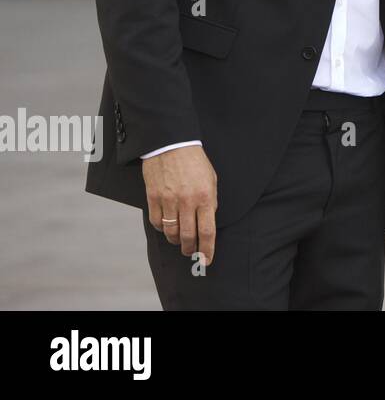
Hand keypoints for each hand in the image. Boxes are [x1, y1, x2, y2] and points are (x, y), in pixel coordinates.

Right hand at [142, 144, 217, 265]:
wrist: (172, 145)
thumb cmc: (194, 162)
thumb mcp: (211, 180)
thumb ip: (210, 201)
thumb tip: (207, 222)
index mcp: (205, 197)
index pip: (207, 231)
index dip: (208, 249)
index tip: (207, 259)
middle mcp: (187, 201)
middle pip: (188, 236)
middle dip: (191, 250)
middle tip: (192, 253)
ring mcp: (169, 201)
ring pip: (171, 233)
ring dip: (177, 241)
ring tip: (181, 241)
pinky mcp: (154, 198)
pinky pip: (157, 223)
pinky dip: (162, 229)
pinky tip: (167, 227)